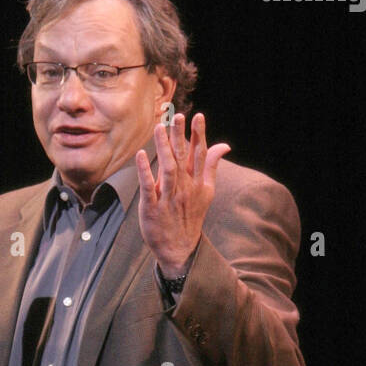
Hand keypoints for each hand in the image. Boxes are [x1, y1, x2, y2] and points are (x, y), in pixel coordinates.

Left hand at [136, 112, 230, 273]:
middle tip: (177, 116)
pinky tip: (141, 155)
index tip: (197, 116)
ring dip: (163, 149)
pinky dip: (145, 172)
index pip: (199, 155)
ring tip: (159, 128)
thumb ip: (212, 167)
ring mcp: (168, 199)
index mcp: (196, 183)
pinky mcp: (152, 209)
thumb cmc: (191, 216)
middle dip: (180, 136)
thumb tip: (224, 145)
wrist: (180, 249)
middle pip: (182, 158)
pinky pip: (149, 188)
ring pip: (167, 170)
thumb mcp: (206, 192)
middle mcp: (184, 189)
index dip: (199, 135)